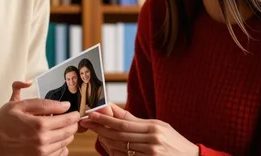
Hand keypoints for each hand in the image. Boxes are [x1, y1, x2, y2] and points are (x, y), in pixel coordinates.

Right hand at [0, 80, 80, 155]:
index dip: (74, 115)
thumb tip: (65, 105)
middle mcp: (43, 141)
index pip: (67, 120)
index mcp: (39, 125)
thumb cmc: (2, 122)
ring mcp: (41, 153)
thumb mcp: (20, 105)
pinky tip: (55, 140)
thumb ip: (44, 104)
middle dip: (72, 125)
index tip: (76, 113)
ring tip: (60, 128)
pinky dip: (61, 147)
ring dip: (66, 135)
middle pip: (69, 132)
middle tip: (70, 119)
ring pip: (65, 143)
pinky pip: (58, 155)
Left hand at [80, 103, 198, 155]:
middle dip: (100, 128)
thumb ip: (133, 120)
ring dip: (105, 141)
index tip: (91, 114)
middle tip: (87, 123)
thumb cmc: (173, 141)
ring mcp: (151, 154)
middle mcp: (152, 141)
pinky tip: (108, 147)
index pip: (122, 124)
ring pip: (120, 149)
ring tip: (96, 133)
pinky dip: (115, 153)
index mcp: (153, 128)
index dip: (104, 119)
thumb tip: (112, 108)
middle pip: (119, 136)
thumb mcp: (157, 126)